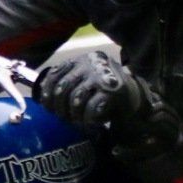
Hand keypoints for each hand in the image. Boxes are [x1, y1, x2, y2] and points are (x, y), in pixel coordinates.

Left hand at [35, 50, 149, 130]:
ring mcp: (102, 75)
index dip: (47, 94)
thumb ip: (68, 85)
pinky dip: (89, 119)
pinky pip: (91, 108)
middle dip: (61, 108)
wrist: (138, 98)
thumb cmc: (108, 94)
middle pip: (63, 87)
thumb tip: (43, 97)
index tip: (48, 108)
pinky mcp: (113, 90)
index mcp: (81, 60)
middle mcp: (90, 63)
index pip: (55, 74)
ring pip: (76, 99)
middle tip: (66, 119)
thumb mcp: (85, 83)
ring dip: (75, 116)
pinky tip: (93, 122)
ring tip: (80, 122)